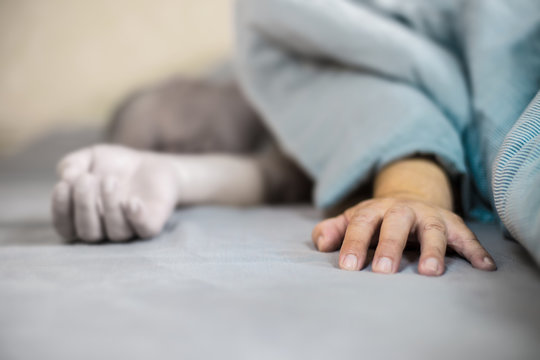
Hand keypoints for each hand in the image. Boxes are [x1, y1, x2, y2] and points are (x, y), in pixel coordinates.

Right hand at [51, 145, 177, 241]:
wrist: (151, 163)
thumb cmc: (115, 164)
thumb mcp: (90, 157)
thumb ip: (73, 164)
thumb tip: (66, 176)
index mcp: (84, 217)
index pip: (65, 227)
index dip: (61, 210)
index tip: (62, 185)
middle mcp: (104, 228)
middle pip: (88, 233)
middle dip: (84, 206)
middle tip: (87, 179)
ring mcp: (129, 228)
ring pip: (116, 233)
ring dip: (110, 206)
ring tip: (110, 180)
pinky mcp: (151, 224)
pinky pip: (145, 230)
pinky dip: (137, 218)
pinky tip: (133, 201)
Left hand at [311, 196, 496, 275]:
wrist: (409, 198)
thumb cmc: (376, 219)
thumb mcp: (353, 220)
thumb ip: (333, 230)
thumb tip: (320, 243)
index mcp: (375, 209)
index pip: (361, 224)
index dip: (353, 244)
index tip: (347, 267)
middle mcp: (403, 210)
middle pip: (397, 224)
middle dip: (390, 246)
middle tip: (383, 271)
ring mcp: (430, 216)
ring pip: (433, 229)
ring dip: (434, 250)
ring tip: (430, 272)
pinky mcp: (453, 224)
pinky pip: (466, 236)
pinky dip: (476, 250)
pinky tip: (485, 267)